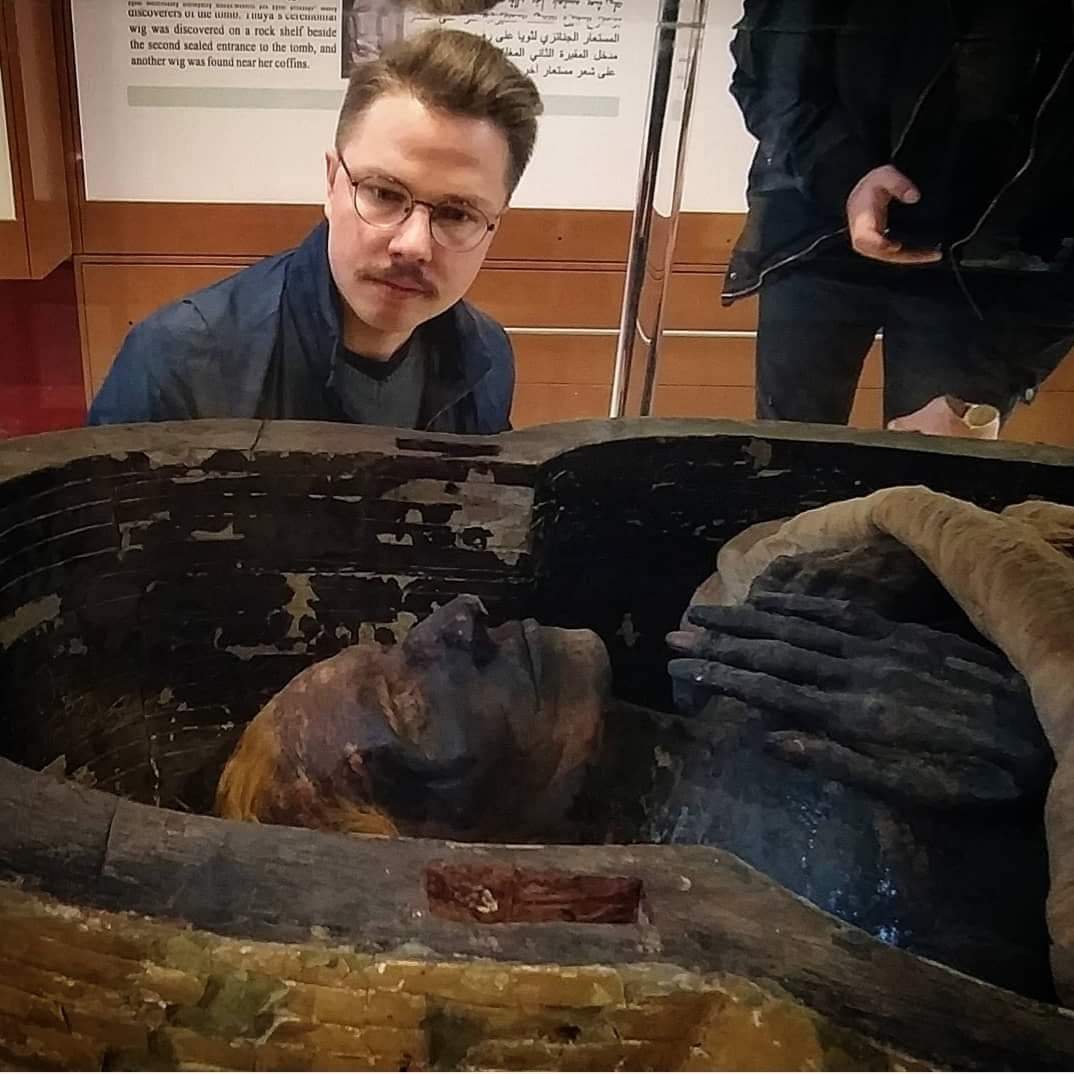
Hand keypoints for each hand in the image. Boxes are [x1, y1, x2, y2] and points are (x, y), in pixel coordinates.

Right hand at [667, 592, 1050, 807]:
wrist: (1032, 735)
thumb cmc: (967, 776)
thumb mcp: (906, 788)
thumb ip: (836, 763)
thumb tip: (769, 742)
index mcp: (851, 714)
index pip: (770, 689)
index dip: (720, 675)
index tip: (679, 665)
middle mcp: (854, 672)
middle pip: (775, 650)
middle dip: (721, 641)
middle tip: (676, 632)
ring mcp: (876, 647)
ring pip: (799, 626)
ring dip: (749, 618)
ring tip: (707, 612)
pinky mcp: (897, 634)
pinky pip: (838, 611)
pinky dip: (799, 601)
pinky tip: (773, 596)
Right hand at [846, 165, 941, 263]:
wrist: (864, 194)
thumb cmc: (871, 186)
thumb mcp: (884, 176)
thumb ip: (897, 183)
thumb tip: (914, 196)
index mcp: (861, 220)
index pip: (864, 238)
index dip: (878, 244)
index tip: (895, 245)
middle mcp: (864, 237)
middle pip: (881, 254)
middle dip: (904, 256)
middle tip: (929, 253)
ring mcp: (873, 245)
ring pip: (891, 257)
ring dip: (912, 258)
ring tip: (934, 255)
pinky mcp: (883, 247)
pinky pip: (896, 254)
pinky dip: (912, 255)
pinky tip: (928, 253)